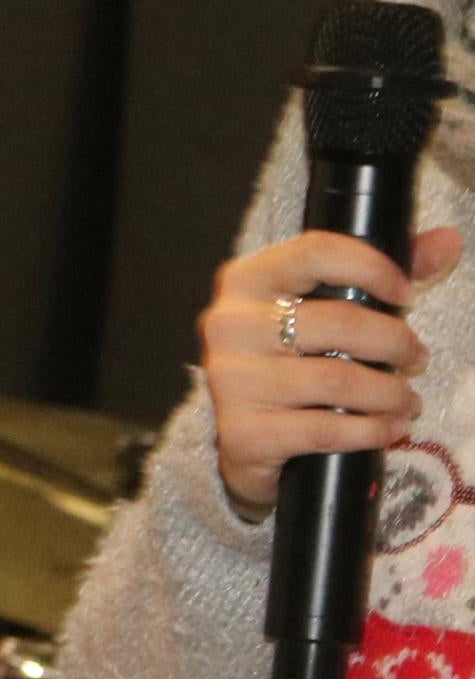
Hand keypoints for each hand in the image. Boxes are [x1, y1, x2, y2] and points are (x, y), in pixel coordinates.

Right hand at [201, 227, 459, 511]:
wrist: (238, 438)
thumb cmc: (288, 360)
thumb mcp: (324, 309)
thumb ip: (381, 273)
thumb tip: (448, 240)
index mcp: (246, 281)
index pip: (316, 252)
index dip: (373, 268)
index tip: (405, 293)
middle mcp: (230, 325)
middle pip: (340, 321)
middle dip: (396, 342)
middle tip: (415, 358)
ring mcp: (232, 380)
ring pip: (339, 380)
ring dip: (390, 393)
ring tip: (406, 400)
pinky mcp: (243, 432)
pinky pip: (327, 429)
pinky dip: (372, 431)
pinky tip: (389, 428)